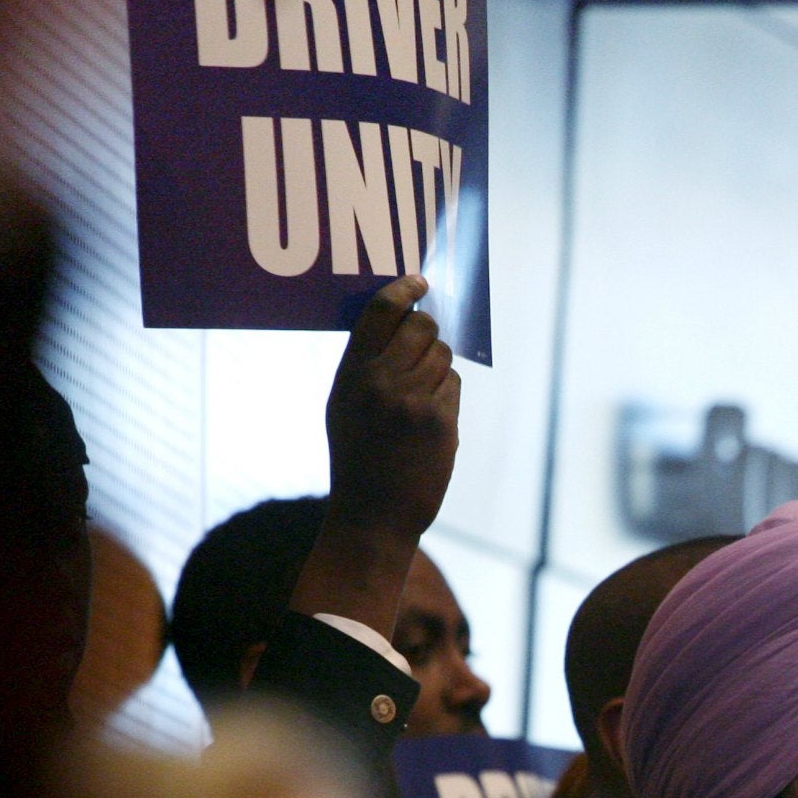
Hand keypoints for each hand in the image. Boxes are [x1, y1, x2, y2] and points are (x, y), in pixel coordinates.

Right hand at [288, 277, 458, 637]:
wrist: (372, 515)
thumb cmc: (357, 458)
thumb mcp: (343, 406)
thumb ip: (364, 365)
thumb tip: (397, 323)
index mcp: (351, 374)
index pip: (380, 312)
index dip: (404, 290)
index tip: (420, 282)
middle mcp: (381, 381)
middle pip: (423, 327)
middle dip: (429, 331)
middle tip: (424, 344)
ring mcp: (413, 401)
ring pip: (444, 355)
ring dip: (439, 366)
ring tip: (420, 395)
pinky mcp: (441, 421)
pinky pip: (454, 385)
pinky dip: (447, 394)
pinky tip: (430, 419)